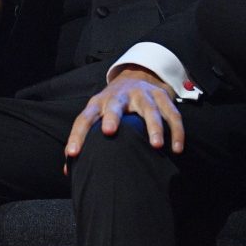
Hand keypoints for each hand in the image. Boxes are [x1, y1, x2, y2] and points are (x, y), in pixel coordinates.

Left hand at [64, 67, 184, 172]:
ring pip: (148, 109)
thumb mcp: (97, 115)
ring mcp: (142, 94)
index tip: (72, 154)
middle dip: (112, 117)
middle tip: (109, 131)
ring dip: (153, 126)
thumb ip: (86, 141)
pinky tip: (177, 149)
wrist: (135, 75)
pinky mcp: (161, 96)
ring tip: (156, 145)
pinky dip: (176, 131)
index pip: (84, 118)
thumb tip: (68, 170)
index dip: (77, 135)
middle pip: (115, 105)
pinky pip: (172, 113)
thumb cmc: (112, 105)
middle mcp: (120, 97)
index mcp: (99, 103)